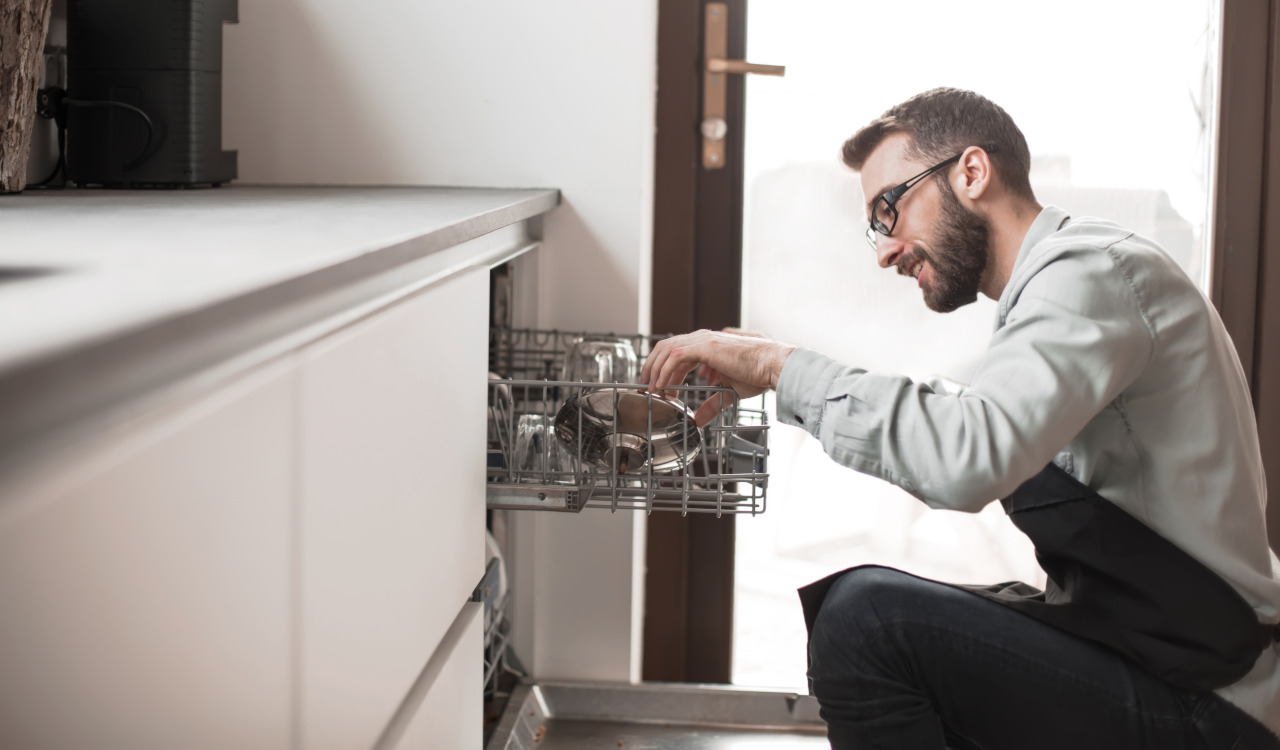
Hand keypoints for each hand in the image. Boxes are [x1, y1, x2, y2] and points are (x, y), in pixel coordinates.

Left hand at [640, 329, 795, 425]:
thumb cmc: (757, 374)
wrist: (772, 366)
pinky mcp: (706, 346)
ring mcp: (703, 340)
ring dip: (655, 371)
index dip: (661, 369)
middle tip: (645, 388)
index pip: (674, 352)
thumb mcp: (727, 392)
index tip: (656, 387)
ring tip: (651, 390)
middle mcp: (702, 338)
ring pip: (666, 350)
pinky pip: (675, 356)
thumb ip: (711, 405)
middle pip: (664, 348)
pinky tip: (662, 386)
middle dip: (651, 368)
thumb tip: (699, 420)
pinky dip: (665, 371)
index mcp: (706, 345)